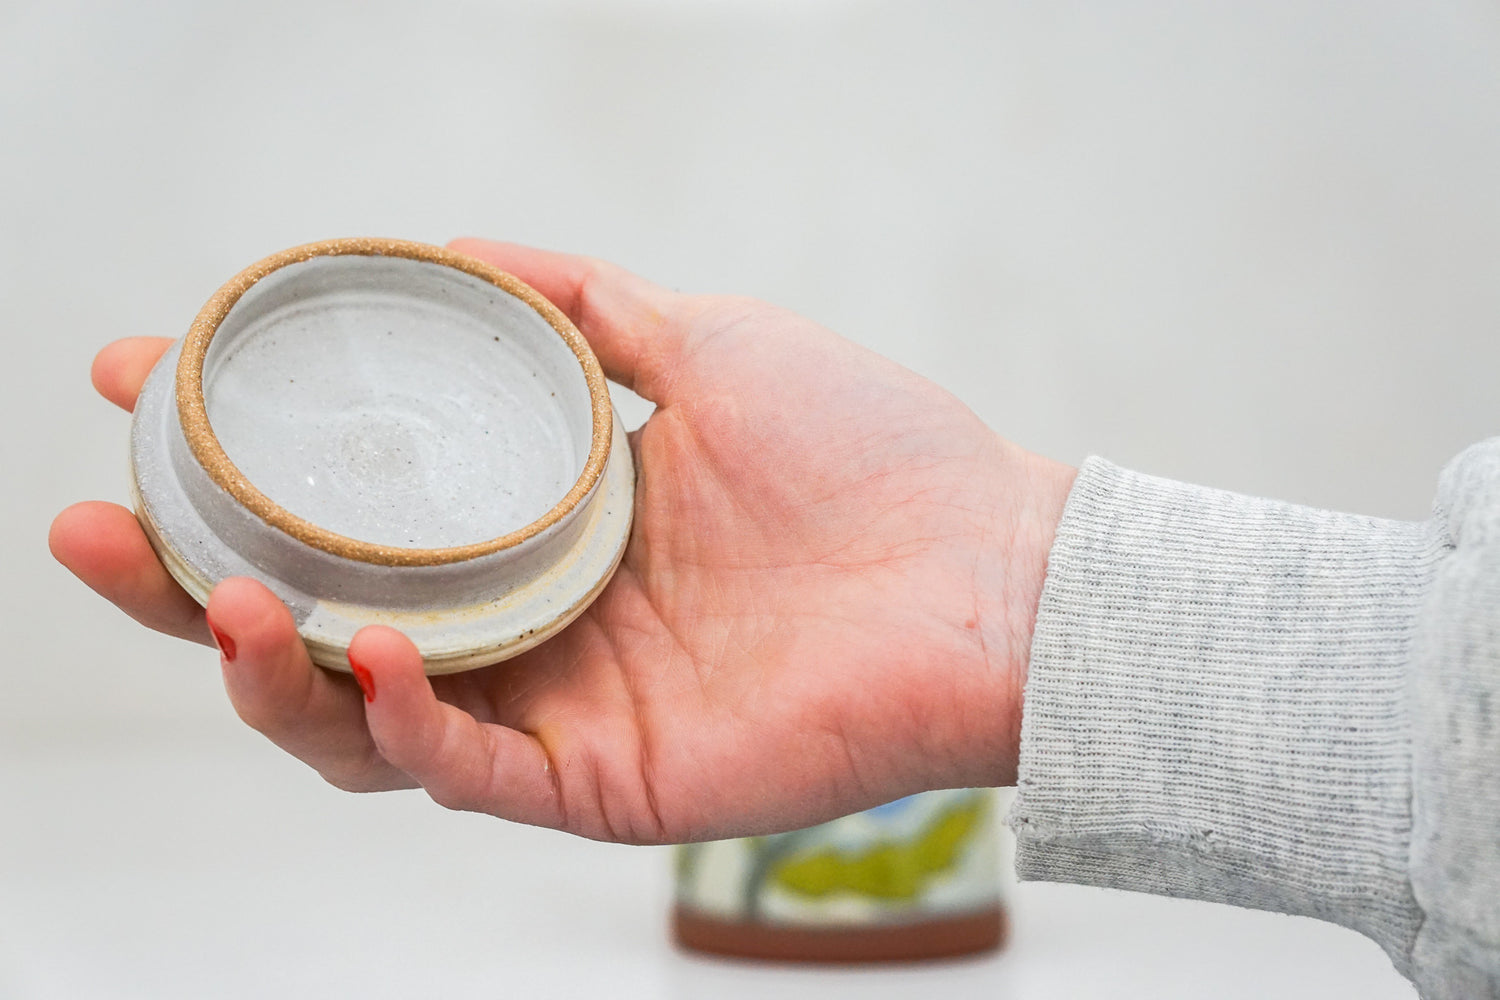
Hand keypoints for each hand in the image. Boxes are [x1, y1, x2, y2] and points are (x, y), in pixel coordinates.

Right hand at [50, 240, 1074, 843]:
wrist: (986, 567)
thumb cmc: (866, 450)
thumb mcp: (697, 339)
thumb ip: (578, 304)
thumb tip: (452, 244)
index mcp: (541, 525)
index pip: (356, 504)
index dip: (240, 452)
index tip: (140, 379)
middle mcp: (533, 622)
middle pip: (323, 624)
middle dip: (192, 581)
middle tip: (94, 523)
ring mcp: (561, 709)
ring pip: (362, 721)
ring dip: (266, 667)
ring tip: (214, 590)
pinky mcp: (607, 784)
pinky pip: (469, 772)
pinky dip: (402, 720)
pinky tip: (368, 655)